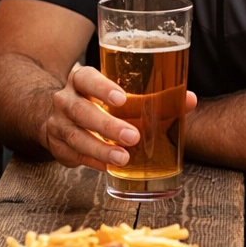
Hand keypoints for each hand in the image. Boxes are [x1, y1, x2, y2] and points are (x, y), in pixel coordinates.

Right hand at [42, 65, 197, 170]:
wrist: (57, 113)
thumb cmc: (97, 101)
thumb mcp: (117, 92)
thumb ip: (153, 96)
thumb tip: (188, 100)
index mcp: (80, 80)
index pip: (86, 79)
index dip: (102, 88)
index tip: (121, 98)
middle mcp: (65, 100)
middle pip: (81, 111)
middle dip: (107, 125)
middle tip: (132, 136)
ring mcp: (57, 124)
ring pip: (76, 137)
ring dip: (101, 149)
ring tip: (123, 158)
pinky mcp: (57, 146)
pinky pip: (74, 155)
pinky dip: (93, 162)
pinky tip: (109, 167)